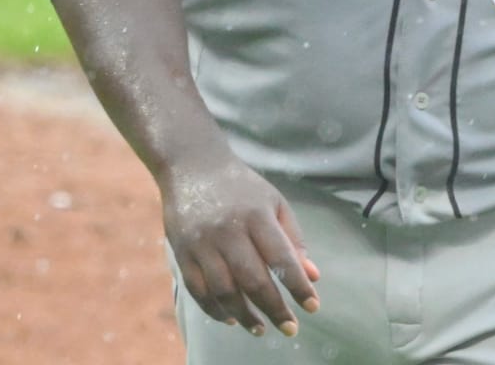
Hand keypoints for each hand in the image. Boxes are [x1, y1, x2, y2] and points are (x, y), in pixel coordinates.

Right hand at [158, 147, 320, 336]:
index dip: (297, 285)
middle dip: (274, 309)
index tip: (312, 307)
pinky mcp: (182, 252)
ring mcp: (202, 243)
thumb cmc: (242, 187)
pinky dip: (215, 310)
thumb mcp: (274, 202)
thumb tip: (312, 277)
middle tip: (289, 328)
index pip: (281, 256)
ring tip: (260, 329)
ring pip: (224, 290)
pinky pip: (198, 291)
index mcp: (257, 214)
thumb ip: (293, 239)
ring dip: (244, 315)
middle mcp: (229, 230)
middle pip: (253, 279)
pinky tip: (231, 318)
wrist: (192, 166)